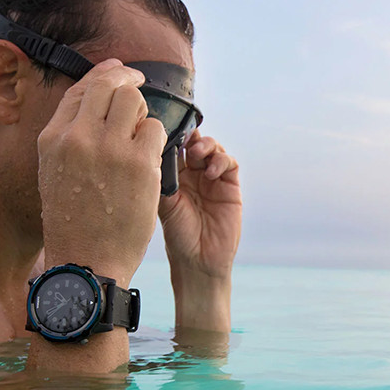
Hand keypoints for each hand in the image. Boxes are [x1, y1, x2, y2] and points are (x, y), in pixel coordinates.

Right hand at [37, 59, 166, 286]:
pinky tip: (150, 159)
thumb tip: (98, 97)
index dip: (105, 75)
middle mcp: (77, 137)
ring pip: (136, 102)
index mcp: (52, 139)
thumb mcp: (56, 173)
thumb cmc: (75, 222)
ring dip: (143, 115)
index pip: (82, 89)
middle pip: (110, 86)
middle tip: (140, 89)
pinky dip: (156, 140)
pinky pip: (156, 130)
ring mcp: (110, 148)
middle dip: (129, 85)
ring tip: (140, 138)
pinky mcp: (140, 163)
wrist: (89, 261)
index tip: (120, 71)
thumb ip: (72, 136)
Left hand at [158, 131, 241, 277]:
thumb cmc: (177, 236)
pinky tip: (211, 173)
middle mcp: (193, 174)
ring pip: (213, 148)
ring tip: (198, 153)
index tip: (167, 129)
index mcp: (174, 176)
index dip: (173, 134)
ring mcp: (213, 179)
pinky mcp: (230, 187)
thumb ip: (163, 176)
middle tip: (185, 140)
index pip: (174, 146)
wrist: (199, 260)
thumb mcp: (163, 203)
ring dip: (206, 145)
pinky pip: (229, 164)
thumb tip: (158, 147)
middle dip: (191, 135)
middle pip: (194, 141)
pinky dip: (221, 161)